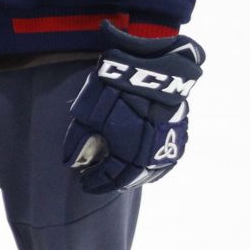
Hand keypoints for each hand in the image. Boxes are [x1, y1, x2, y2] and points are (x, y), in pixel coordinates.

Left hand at [62, 23, 205, 193]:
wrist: (151, 67)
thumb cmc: (114, 89)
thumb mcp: (88, 113)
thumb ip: (78, 139)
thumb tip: (70, 160)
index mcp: (127, 153)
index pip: (108, 177)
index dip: (94, 181)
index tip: (83, 181)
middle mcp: (149, 156)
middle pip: (129, 179)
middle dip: (111, 182)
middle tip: (98, 182)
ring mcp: (167, 146)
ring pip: (150, 173)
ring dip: (132, 178)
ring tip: (118, 177)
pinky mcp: (179, 134)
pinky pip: (165, 162)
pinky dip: (151, 169)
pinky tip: (143, 167)